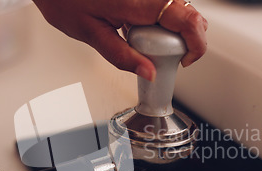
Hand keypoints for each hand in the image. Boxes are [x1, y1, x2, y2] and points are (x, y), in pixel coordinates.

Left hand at [33, 0, 206, 80]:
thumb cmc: (65, 0)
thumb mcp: (91, 35)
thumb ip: (122, 56)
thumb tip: (149, 73)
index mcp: (139, 2)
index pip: (188, 20)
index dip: (196, 44)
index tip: (185, 61)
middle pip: (189, 16)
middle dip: (184, 41)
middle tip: (158, 55)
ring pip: (179, 11)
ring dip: (171, 32)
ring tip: (141, 40)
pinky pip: (165, 6)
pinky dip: (160, 22)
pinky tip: (137, 28)